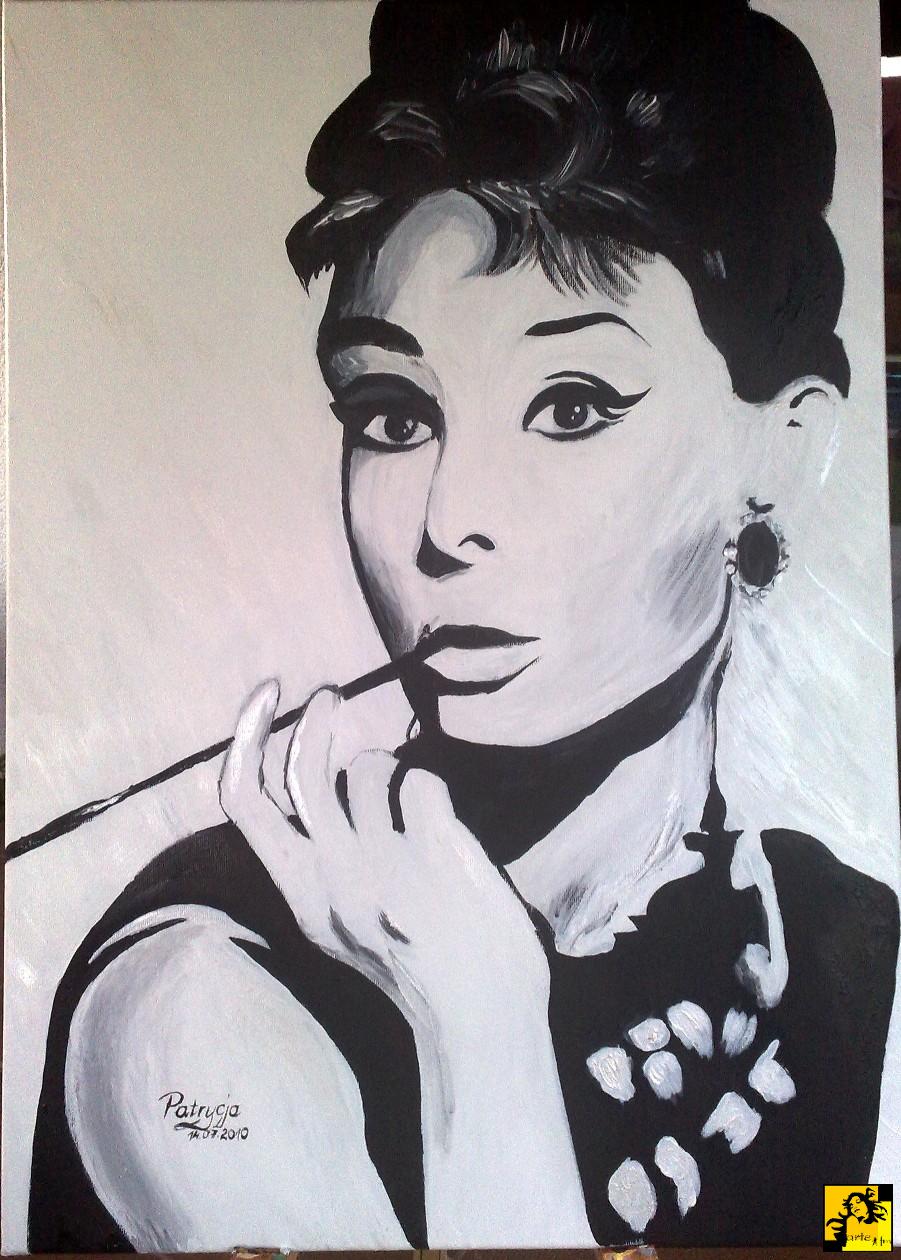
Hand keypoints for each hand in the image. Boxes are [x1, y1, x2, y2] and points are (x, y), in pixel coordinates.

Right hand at [218, 680, 549, 1041]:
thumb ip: (323, 868)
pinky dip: (432, 791)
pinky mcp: (436, 852)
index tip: (267, 695)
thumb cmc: (420, 970)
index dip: (246, 739)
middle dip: (310, 721)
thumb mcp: (344, 929)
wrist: (483, 1020)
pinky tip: (446, 829)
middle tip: (329, 693)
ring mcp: (386, 864)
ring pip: (369, 769)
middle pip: (302, 773)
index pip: (245, 804)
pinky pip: (424, 784)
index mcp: (304, 898)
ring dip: (388, 766)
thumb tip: (325, 786)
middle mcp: (335, 878)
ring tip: (409, 799)